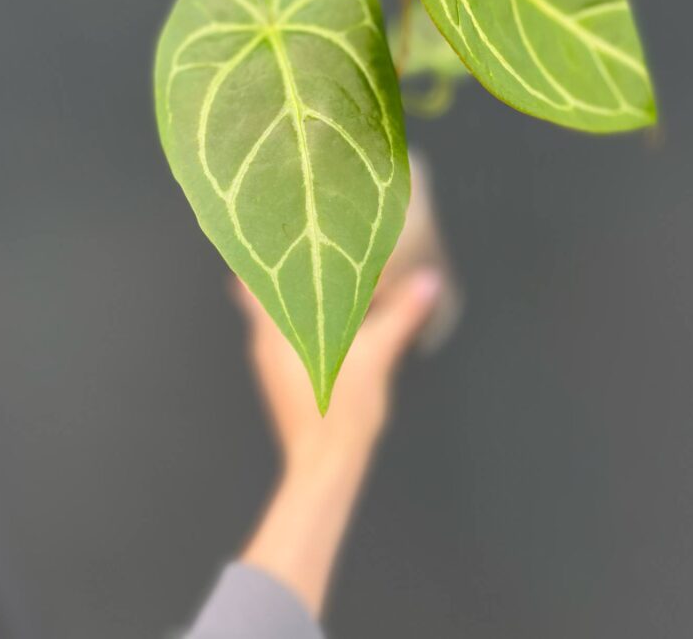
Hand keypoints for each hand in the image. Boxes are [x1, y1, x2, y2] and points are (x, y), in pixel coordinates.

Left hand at [234, 264, 444, 616]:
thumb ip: (401, 314)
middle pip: (264, 287)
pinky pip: (278, 332)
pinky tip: (318, 319)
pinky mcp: (277, 375)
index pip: (267, 272)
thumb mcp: (376, 357)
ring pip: (271, 311)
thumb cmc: (342, 412)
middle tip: (298, 239)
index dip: (276, 246)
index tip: (288, 225)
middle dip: (281, 262)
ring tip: (309, 271)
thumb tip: (428, 282)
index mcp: (282, 325)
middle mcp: (267, 337)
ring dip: (289, 290)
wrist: (322, 466)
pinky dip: (295, 316)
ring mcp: (269, 358)